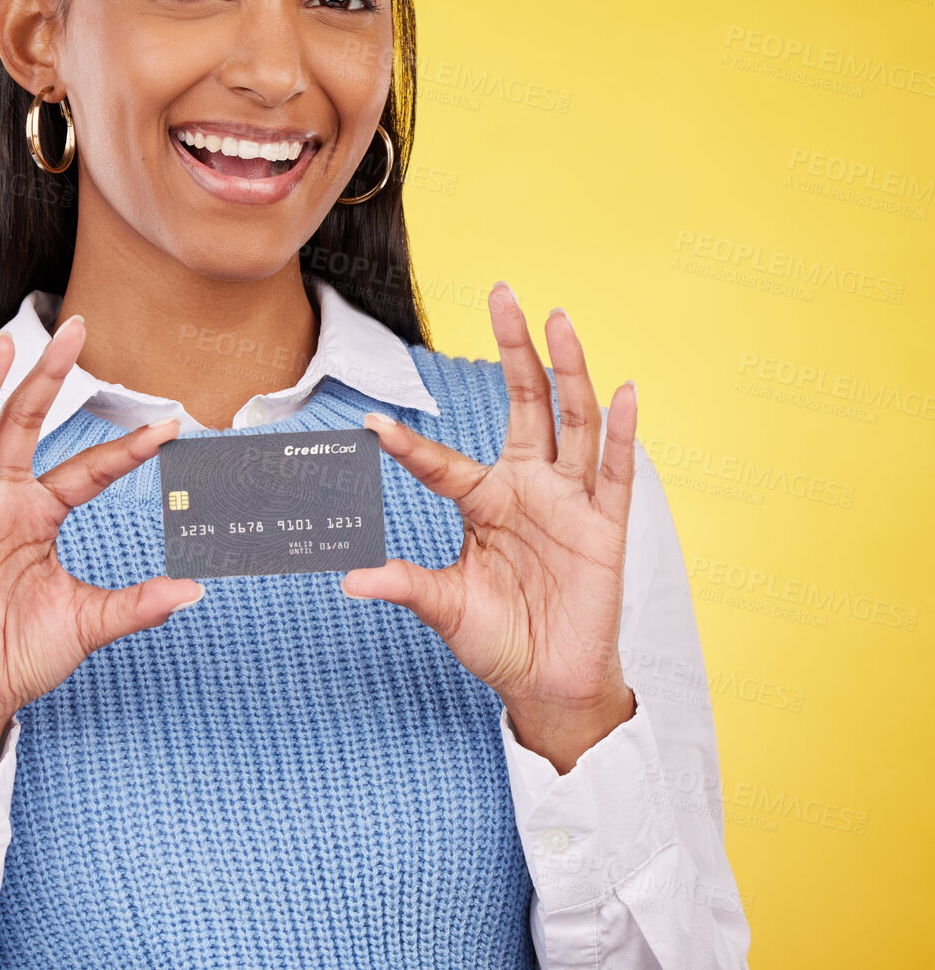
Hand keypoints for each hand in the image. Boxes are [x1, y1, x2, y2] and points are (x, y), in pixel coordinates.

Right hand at [0, 315, 203, 772]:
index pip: (88, 468)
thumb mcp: (88, 623)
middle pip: (24, 425)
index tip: (169, 425)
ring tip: (5, 347)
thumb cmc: (23, 654)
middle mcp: (3, 503)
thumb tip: (195, 591)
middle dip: (48, 377)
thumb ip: (136, 605)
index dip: (126, 447)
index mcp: (41, 514)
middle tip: (74, 327)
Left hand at [341, 282, 637, 772]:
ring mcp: (569, 502)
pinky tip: (624, 393)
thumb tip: (349, 579)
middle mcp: (528, 487)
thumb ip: (406, 586)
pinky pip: (616, 475)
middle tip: (500, 291)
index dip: (410, 446)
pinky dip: (621, 436)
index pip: (442, 463)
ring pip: (572, 422)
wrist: (551, 684)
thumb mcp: (446, 607)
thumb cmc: (500, 639)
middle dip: (513, 348)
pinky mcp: (605, 528)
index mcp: (484, 500)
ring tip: (558, 318)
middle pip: (524, 402)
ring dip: (567, 370)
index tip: (372, 426)